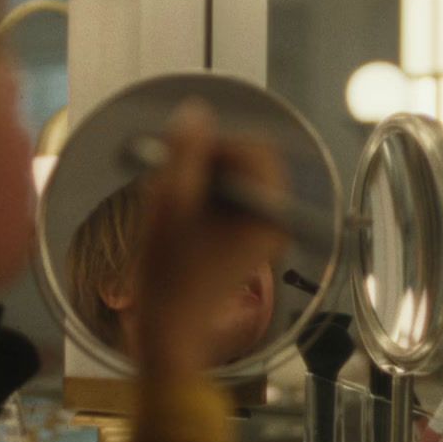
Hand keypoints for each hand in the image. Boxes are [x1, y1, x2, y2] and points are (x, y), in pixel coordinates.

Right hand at [135, 101, 287, 379]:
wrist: (168, 328)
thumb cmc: (170, 274)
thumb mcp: (170, 203)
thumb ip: (185, 153)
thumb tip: (196, 113)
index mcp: (269, 212)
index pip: (256, 149)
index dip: (216, 145)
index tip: (183, 162)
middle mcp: (274, 220)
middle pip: (247, 160)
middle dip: (206, 163)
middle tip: (175, 184)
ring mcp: (260, 230)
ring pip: (231, 178)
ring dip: (198, 180)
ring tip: (173, 208)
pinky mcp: (244, 239)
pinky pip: (225, 198)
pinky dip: (199, 198)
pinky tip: (178, 221)